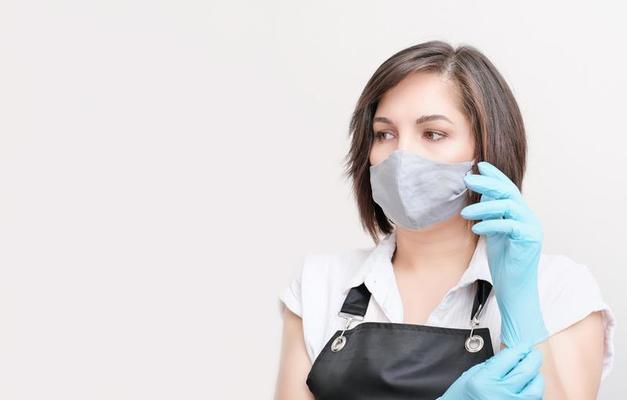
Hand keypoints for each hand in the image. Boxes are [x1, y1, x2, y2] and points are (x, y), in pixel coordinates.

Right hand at [438, 343, 544, 398]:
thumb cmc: (460, 397)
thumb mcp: (471, 375)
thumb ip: (492, 365)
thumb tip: (510, 356)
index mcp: (484, 382)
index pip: (509, 359)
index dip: (519, 349)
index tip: (523, 346)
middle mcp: (499, 395)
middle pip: (525, 372)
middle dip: (533, 359)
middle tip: (534, 353)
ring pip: (535, 389)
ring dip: (536, 376)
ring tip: (533, 371)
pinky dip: (533, 391)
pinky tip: (530, 385)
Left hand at [460, 161, 548, 347]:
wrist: (515, 287)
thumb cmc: (504, 261)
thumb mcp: (493, 233)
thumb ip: (491, 215)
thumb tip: (482, 196)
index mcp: (519, 214)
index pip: (508, 189)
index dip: (495, 176)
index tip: (479, 165)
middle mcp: (528, 217)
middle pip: (509, 192)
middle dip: (488, 183)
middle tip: (468, 178)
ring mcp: (531, 228)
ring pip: (508, 207)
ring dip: (484, 207)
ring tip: (465, 211)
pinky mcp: (529, 240)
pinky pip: (509, 226)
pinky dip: (492, 225)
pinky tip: (477, 229)